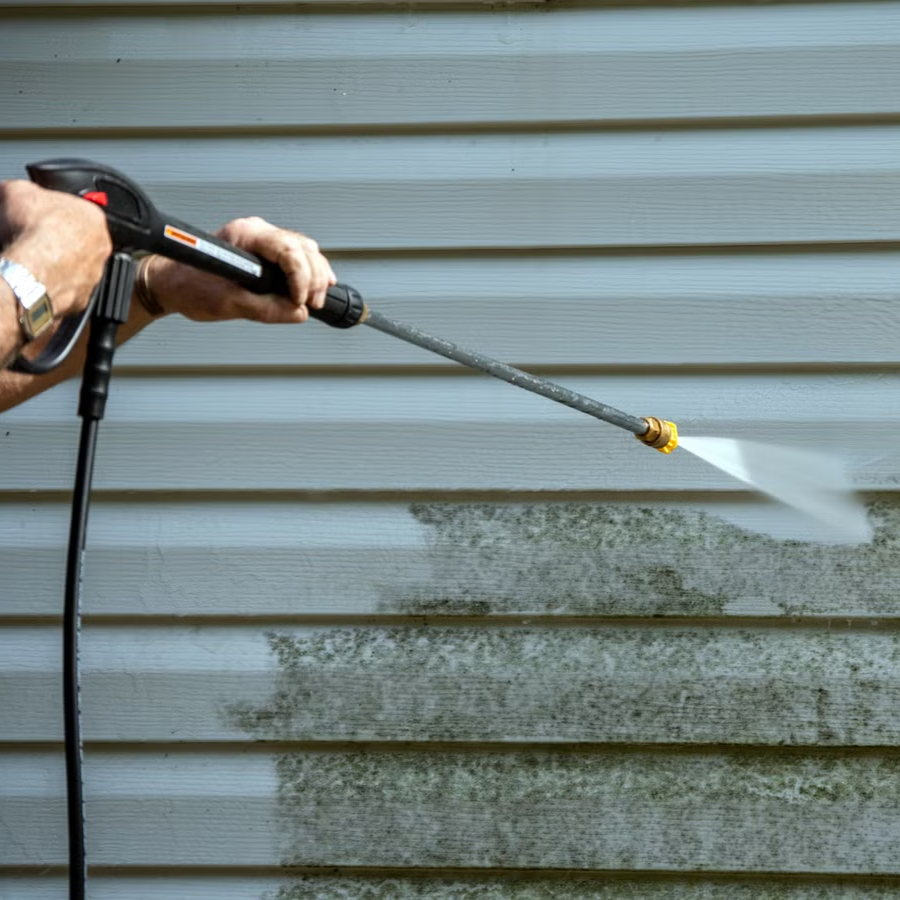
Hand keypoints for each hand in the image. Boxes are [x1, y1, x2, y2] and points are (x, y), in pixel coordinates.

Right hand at [0, 180, 111, 317]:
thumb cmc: (28, 232)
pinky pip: (69, 290)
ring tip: (34, 261)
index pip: (76, 210)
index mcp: (93, 217)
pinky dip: (55, 286)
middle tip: (35, 238)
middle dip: (58, 240)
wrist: (28, 273)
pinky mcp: (83, 299)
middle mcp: (101, 248)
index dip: (53, 212)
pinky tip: (38, 279)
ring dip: (59, 265)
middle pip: (79, 241)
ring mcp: (95, 276)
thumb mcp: (17, 191)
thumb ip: (24, 189)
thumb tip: (16, 190)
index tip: (38, 216)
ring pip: (76, 268)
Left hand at [140, 216, 336, 322]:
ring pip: (306, 251)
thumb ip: (268, 309)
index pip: (290, 251)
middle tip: (311, 304)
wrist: (169, 283)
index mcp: (246, 235)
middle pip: (304, 249)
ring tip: (312, 301)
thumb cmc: (188, 285)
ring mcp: (262, 240)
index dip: (302, 279)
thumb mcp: (229, 304)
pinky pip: (298, 257)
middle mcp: (257, 232)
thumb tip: (298, 313)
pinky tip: (316, 287)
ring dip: (316, 276)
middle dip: (314, 279)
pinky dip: (310, 273)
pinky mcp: (264, 252)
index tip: (300, 302)